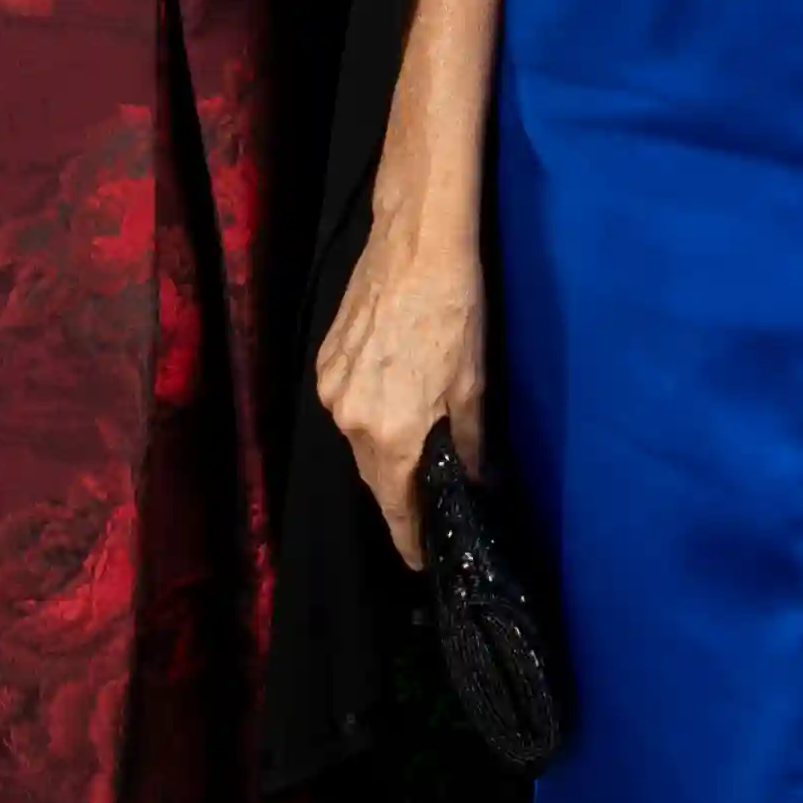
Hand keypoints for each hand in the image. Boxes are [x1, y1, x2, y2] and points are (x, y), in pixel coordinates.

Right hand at [313, 212, 490, 566]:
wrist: (416, 242)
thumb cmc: (455, 310)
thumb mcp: (475, 384)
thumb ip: (471, 444)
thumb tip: (478, 482)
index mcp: (390, 433)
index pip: (395, 507)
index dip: (408, 537)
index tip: (420, 559)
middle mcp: (350, 418)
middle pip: (374, 475)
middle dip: (400, 492)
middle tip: (429, 500)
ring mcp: (332, 388)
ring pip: (358, 439)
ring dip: (384, 449)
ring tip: (415, 443)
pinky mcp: (324, 360)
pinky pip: (346, 404)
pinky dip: (369, 412)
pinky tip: (395, 395)